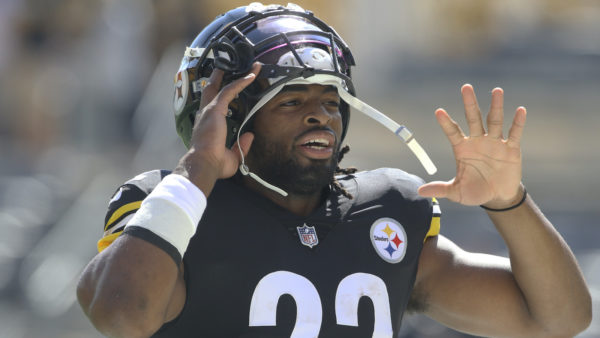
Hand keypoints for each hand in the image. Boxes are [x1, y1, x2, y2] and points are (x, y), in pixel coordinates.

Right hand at [175, 62, 260, 193]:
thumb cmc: (214, 163)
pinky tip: (251, 76)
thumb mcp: (233, 156)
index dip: (223, 92)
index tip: (233, 85)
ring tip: (251, 67)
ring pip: (223, 85)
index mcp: (208, 124)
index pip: (215, 103)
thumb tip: (250, 135)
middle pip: (213, 88)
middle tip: (233, 65)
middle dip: (223, 75)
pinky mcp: (215, 109)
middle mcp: (206, 114)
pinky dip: (241, 82)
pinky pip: (230, 90)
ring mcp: (209, 110)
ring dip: (238, 75)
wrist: (205, 164)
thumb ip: (241, 145)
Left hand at [418, 84, 526, 207]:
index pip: (452, 132)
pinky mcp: (511, 148)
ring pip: (494, 121)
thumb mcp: (456, 192)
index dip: (446, 123)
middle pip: (473, 118)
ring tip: (496, 90)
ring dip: (495, 106)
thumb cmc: (475, 191)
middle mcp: (477, 141)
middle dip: (469, 103)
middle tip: (466, 87)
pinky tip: (520, 110)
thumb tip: (420, 191)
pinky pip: (514, 133)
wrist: (498, 197)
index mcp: (462, 148)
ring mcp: (495, 143)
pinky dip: (518, 123)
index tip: (438, 111)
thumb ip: (440, 189)